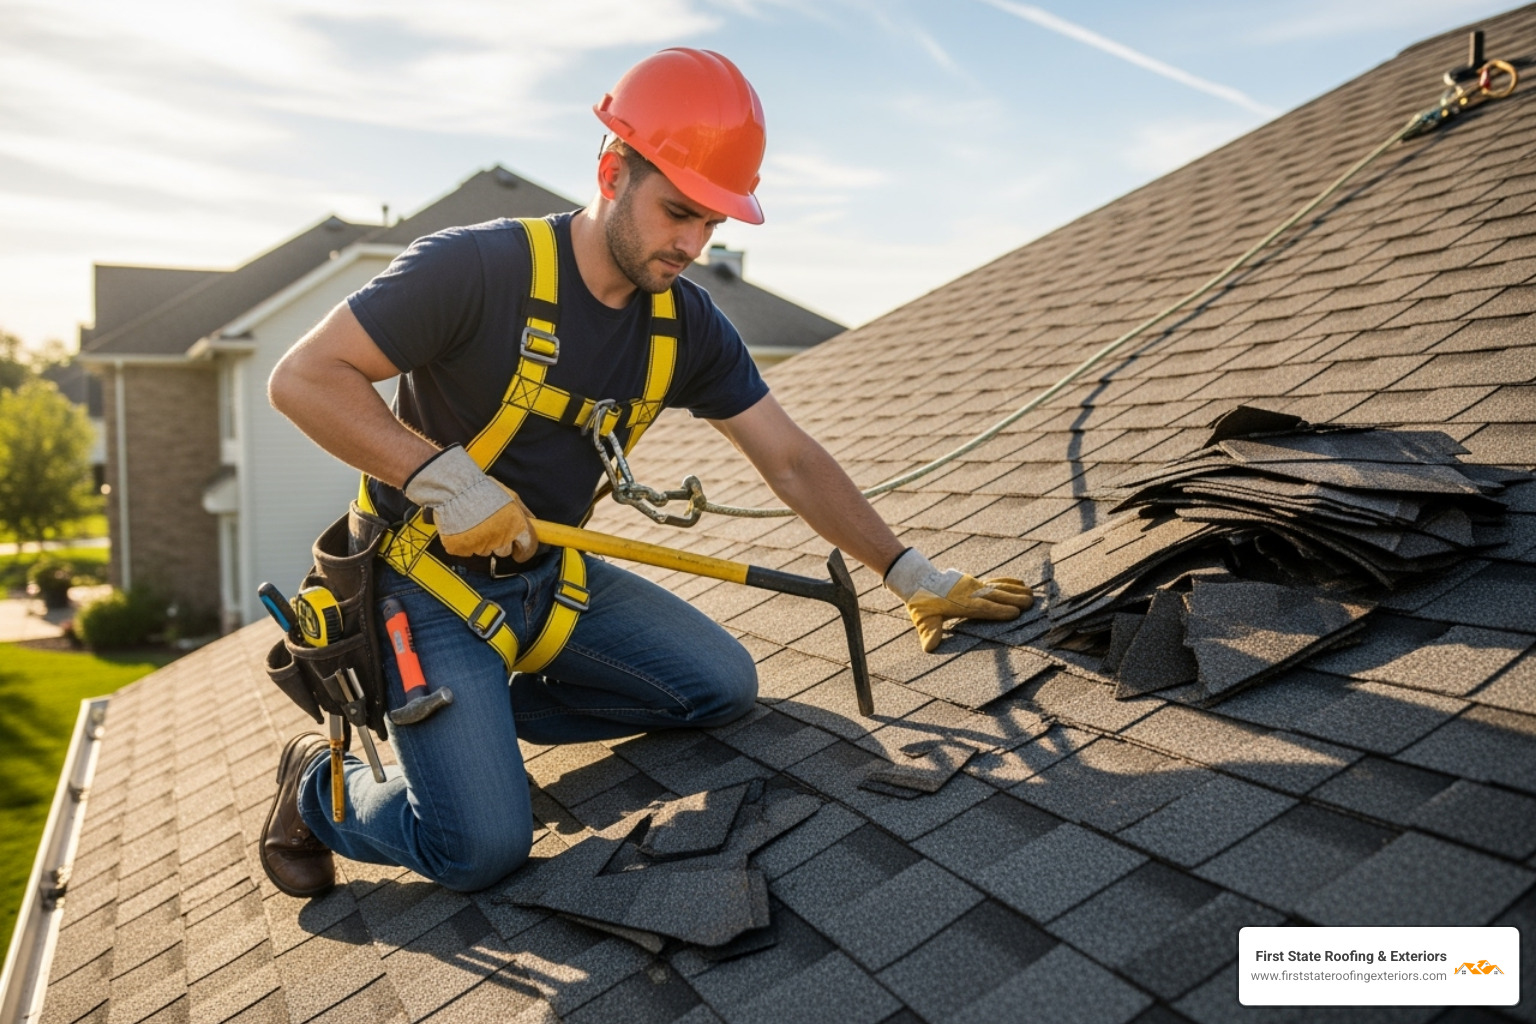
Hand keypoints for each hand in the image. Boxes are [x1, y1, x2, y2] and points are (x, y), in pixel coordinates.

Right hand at [404, 446, 537, 560]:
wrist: (455, 487)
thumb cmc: (483, 489)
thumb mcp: (510, 496)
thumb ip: (524, 512)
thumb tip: (534, 523)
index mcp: (516, 528)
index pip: (528, 548)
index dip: (524, 550)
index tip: (520, 551)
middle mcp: (500, 539)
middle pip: (505, 551)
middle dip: (501, 542)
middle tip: (492, 527)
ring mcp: (480, 545)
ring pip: (486, 550)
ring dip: (483, 541)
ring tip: (476, 521)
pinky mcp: (463, 548)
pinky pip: (468, 549)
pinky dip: (466, 541)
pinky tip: (464, 527)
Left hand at [885, 548, 1033, 652]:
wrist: (920, 580)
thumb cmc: (923, 603)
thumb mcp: (923, 619)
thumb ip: (929, 632)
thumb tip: (930, 647)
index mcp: (960, 603)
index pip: (983, 607)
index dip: (999, 610)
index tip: (1015, 613)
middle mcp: (970, 592)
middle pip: (995, 596)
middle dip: (1013, 599)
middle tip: (1030, 603)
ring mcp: (974, 585)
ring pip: (998, 587)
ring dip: (1015, 590)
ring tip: (1032, 594)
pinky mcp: (976, 582)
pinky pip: (995, 581)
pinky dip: (1008, 581)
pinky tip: (1021, 582)